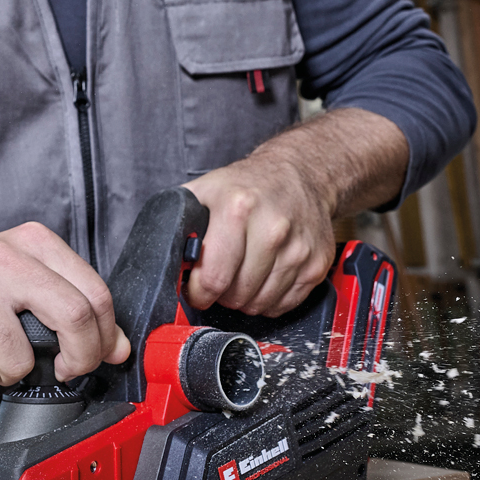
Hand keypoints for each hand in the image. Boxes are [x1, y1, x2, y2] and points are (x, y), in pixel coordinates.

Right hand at [0, 222, 129, 391]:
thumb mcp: (27, 284)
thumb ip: (75, 309)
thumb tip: (119, 348)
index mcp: (33, 242)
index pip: (95, 293)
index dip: (105, 337)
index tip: (99, 355)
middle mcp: (2, 258)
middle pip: (74, 317)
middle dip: (80, 359)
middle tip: (68, 370)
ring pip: (23, 360)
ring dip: (14, 372)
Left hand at [182, 108, 408, 318]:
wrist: (301, 173)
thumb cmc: (248, 187)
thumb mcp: (204, 193)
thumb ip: (179, 228)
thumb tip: (163, 265)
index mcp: (238, 208)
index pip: (213, 279)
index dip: (199, 291)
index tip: (198, 287)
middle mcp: (273, 228)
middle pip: (236, 296)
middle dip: (222, 294)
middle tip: (223, 275)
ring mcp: (298, 249)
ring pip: (259, 305)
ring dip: (245, 298)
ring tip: (244, 273)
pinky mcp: (316, 265)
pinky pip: (282, 305)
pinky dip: (269, 299)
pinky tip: (265, 276)